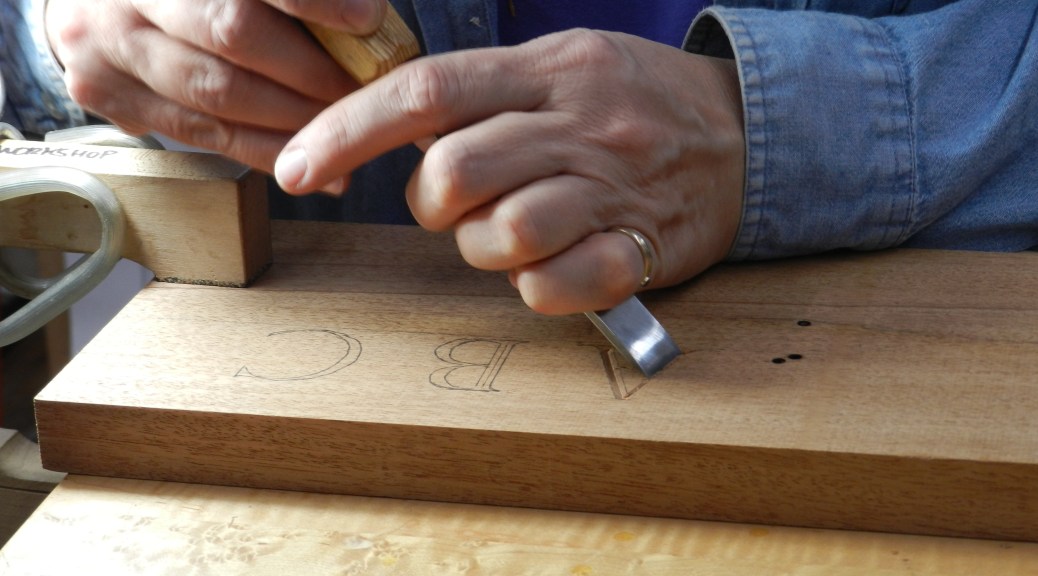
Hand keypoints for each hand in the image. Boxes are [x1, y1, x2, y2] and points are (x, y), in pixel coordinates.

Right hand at [45, 0, 386, 170]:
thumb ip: (281, 0)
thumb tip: (366, 18)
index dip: (310, 2)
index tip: (366, 19)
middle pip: (232, 34)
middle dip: (311, 68)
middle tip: (365, 89)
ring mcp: (108, 46)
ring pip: (218, 98)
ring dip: (296, 120)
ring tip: (347, 129)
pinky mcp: (106, 94)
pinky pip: (204, 137)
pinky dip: (267, 152)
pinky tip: (313, 162)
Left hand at [275, 30, 744, 313]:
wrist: (745, 134)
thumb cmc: (632, 102)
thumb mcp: (563, 65)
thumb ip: (485, 93)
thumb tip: (393, 135)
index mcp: (549, 69)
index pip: (427, 89)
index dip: (347, 129)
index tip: (291, 165)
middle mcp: (579, 122)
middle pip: (456, 172)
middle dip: (431, 204)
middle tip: (456, 205)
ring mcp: (613, 188)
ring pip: (504, 234)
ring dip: (485, 248)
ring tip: (514, 233)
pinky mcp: (643, 248)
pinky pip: (555, 285)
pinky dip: (535, 287)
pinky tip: (553, 268)